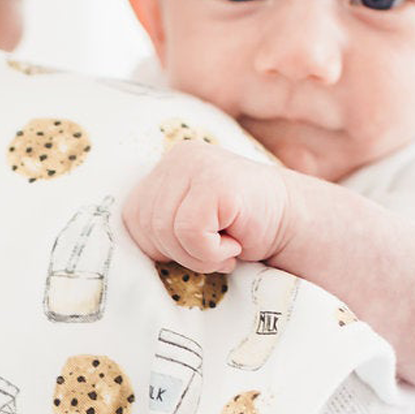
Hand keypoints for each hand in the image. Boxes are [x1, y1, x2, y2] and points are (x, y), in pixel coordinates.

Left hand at [121, 142, 295, 272]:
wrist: (296, 225)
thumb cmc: (242, 232)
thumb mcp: (189, 223)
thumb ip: (160, 224)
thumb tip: (118, 252)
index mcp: (166, 168)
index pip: (132, 217)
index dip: (160, 246)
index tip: (196, 246)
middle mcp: (178, 159)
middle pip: (146, 225)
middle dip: (179, 252)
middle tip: (216, 250)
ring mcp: (197, 165)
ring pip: (166, 230)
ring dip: (199, 255)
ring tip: (227, 246)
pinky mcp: (216, 182)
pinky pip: (190, 232)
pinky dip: (212, 252)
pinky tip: (236, 244)